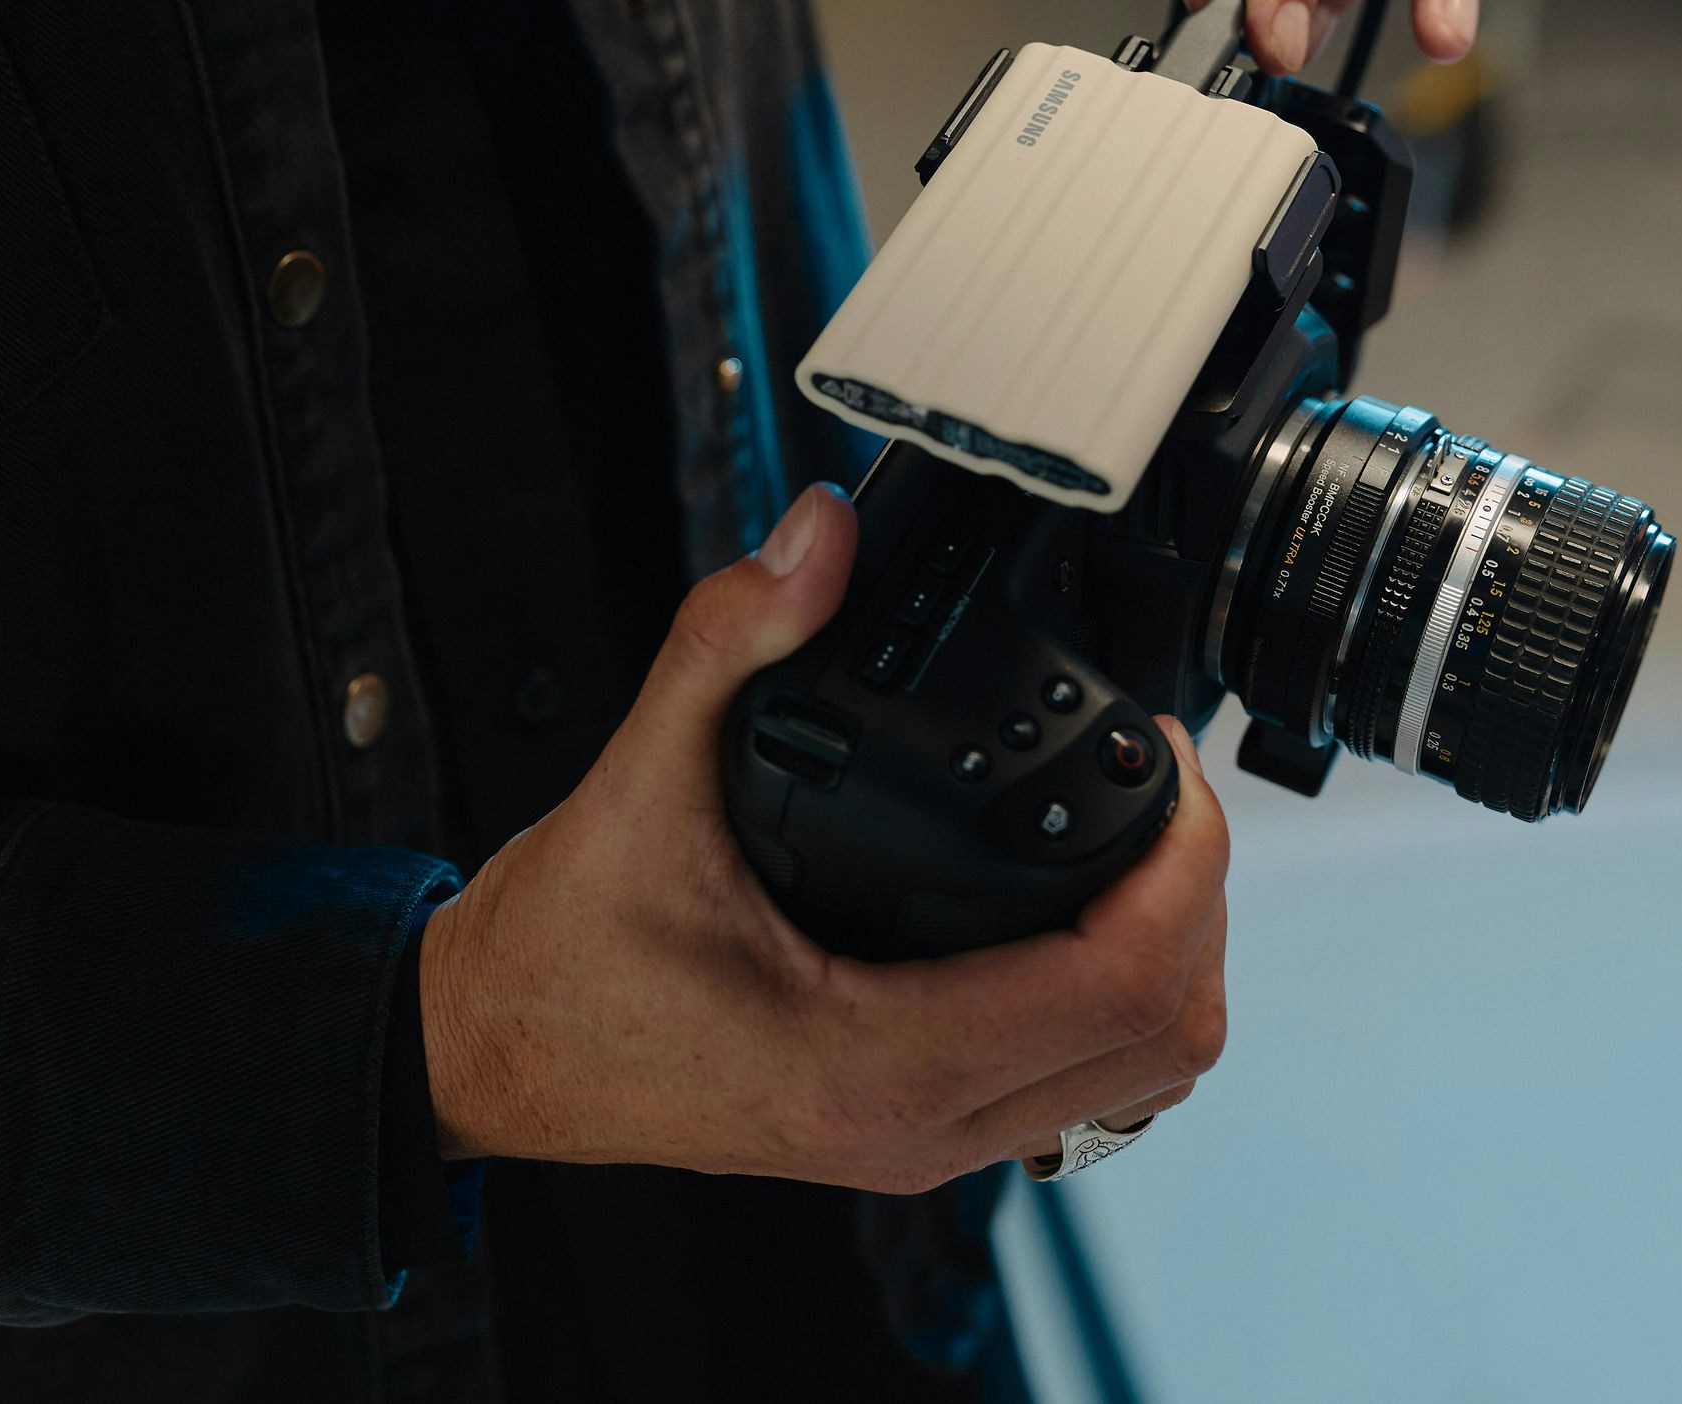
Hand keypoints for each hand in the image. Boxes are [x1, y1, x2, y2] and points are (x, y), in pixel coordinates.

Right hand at [415, 482, 1230, 1188]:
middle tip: (1159, 789)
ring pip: (1140, 1081)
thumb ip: (728, 639)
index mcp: (872, 1060)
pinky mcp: (910, 1136)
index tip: (1165, 763)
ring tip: (1135, 844)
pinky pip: (1079, 1091)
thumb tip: (822, 533)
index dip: (1185, 862)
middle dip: (1197, 902)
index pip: (1124, 981)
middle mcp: (917, 1128)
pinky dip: (1115, 1004)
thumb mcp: (637, 777)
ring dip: (1169, 960)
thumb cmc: (556, 952)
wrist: (485, 1055)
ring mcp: (921, 1149)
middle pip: (1166, 1040)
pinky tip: (1079, 914)